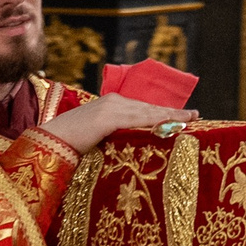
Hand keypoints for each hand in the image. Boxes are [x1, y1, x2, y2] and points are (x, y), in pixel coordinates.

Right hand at [39, 94, 197, 155]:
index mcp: (112, 104)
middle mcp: (114, 101)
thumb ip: (114, 136)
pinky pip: (138, 120)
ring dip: (171, 115)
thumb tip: (129, 144)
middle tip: (196, 115)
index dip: (164, 112)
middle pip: (150, 107)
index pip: (143, 107)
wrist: (50, 140)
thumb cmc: (70, 142)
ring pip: (148, 111)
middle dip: (173, 112)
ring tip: (190, 119)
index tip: (182, 115)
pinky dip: (156, 121)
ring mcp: (112, 107)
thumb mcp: (97, 137)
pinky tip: (170, 124)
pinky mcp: (109, 117)